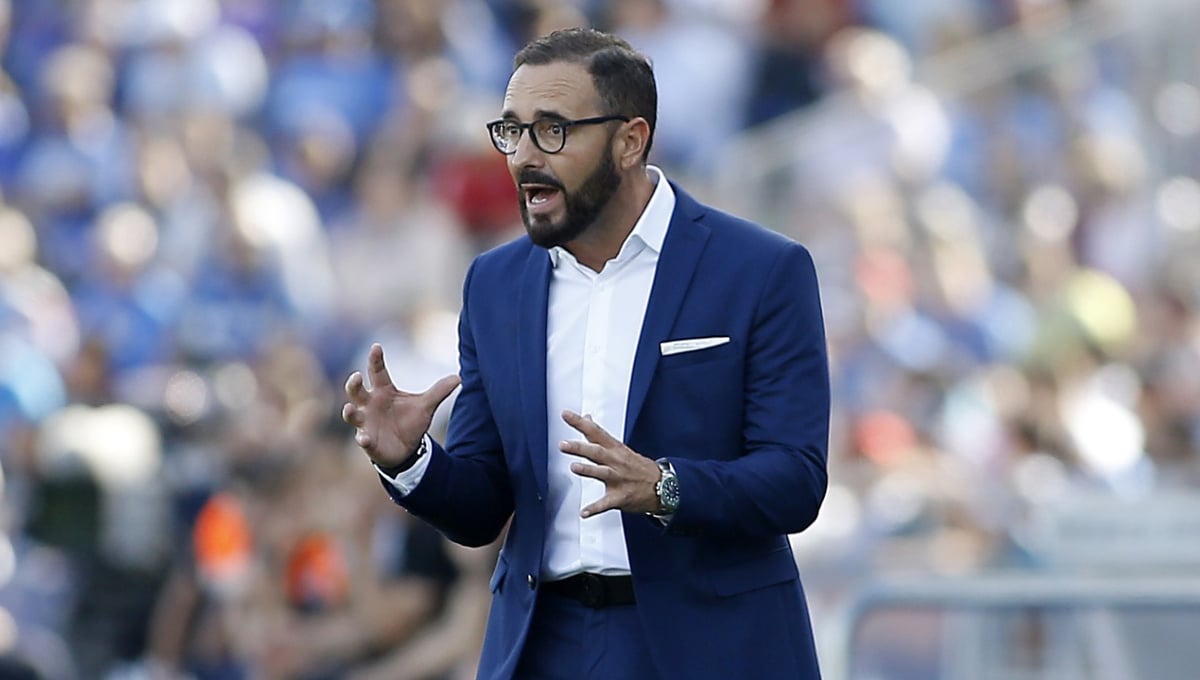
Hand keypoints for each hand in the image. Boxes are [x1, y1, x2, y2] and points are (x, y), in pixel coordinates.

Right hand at [342, 343, 459, 468]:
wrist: (407, 449)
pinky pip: (362, 439)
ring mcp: (366, 423)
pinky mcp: (368, 441)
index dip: (375, 359)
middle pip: (356, 391)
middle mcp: (370, 405)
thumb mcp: (425, 406)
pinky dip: (362, 439)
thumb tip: (458, 377)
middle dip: (353, 384)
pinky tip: (364, 438)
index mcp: (383, 391)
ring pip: (352, 415)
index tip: (376, 347)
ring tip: (350, 408)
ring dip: (349, 412)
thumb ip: (439, 391)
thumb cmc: (410, 422)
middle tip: (356, 376)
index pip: (377, 371)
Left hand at [559, 410, 660, 516]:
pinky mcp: (621, 497)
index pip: (595, 432)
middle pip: (597, 452)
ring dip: (588, 470)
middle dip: (580, 448)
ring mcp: (619, 479)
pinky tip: (584, 512)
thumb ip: (599, 435)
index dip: (580, 423)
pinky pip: (606, 503)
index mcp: (615, 449)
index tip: (566, 415)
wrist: (663, 486)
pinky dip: (595, 509)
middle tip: (563, 445)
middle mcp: (616, 462)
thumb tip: (587, 418)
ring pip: (602, 473)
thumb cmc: (638, 467)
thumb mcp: (619, 447)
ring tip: (574, 467)